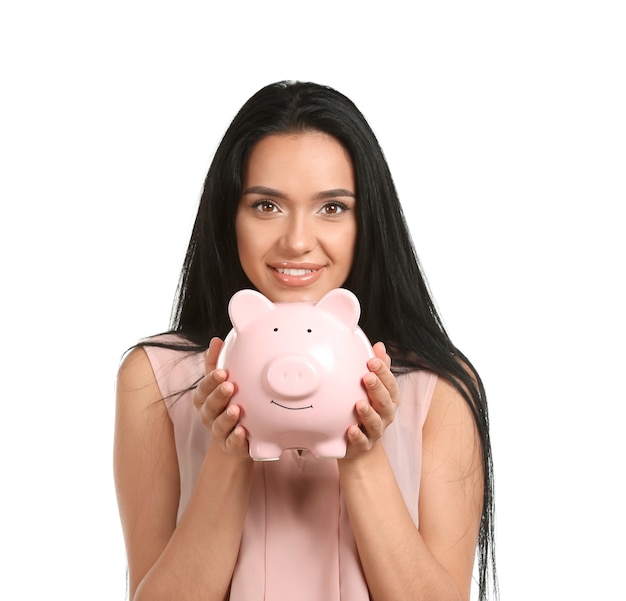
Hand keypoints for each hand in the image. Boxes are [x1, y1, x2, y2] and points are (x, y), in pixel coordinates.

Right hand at [192, 337, 250, 459]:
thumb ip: (215, 363)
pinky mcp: (231, 446)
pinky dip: (236, 438)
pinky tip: (242, 431)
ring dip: (227, 417)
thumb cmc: (226, 404)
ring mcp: (219, 432)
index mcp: (205, 399)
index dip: (211, 381)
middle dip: (218, 396)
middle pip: (210, 406)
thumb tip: (216, 340)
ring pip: (219, 425)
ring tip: (236, 410)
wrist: (236, 439)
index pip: (204, 388)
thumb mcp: (220, 383)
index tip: (221, 372)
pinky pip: (231, 443)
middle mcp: (209, 415)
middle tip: (229, 386)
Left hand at [343, 341, 399, 458]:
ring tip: (359, 404)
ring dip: (368, 413)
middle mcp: (385, 415)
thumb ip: (379, 368)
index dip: (383, 372)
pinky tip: (350, 429)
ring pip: (376, 422)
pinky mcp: (363, 445)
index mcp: (389, 399)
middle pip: (385, 402)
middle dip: (377, 389)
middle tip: (367, 377)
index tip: (372, 360)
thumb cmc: (367, 411)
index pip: (390, 384)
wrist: (360, 446)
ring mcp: (375, 431)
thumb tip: (379, 345)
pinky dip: (357, 436)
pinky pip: (362, 442)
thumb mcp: (374, 389)